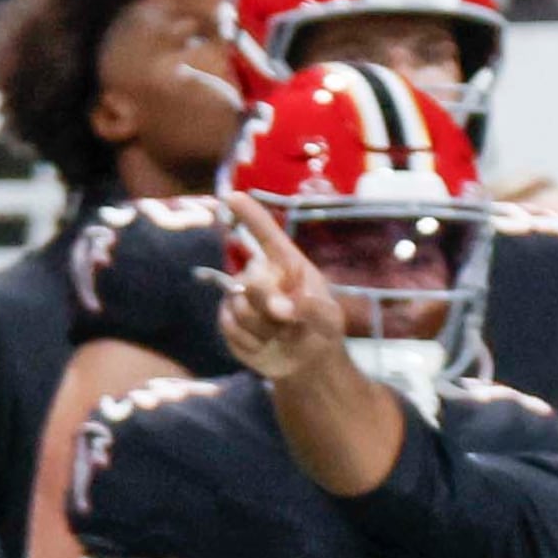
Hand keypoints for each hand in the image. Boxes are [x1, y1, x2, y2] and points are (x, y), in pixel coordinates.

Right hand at [215, 192, 348, 382]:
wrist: (306, 360)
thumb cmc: (321, 328)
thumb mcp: (328, 318)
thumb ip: (312, 308)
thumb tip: (280, 308)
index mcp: (287, 265)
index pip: (267, 235)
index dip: (250, 216)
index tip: (232, 197)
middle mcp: (259, 275)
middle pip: (252, 280)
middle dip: (267, 300)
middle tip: (286, 316)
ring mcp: (241, 296)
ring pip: (241, 307)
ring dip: (266, 327)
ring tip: (282, 333)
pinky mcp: (228, 319)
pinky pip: (231, 327)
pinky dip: (253, 341)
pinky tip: (265, 343)